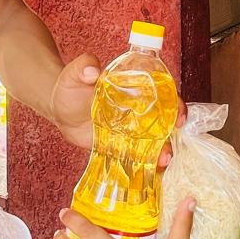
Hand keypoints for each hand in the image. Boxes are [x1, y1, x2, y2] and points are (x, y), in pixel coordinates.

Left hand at [49, 56, 187, 168]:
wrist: (60, 111)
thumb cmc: (72, 87)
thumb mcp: (75, 73)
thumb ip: (84, 66)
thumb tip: (92, 70)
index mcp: (136, 88)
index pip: (163, 93)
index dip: (175, 102)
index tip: (178, 113)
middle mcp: (139, 109)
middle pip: (165, 119)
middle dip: (173, 131)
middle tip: (172, 142)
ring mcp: (132, 130)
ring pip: (155, 140)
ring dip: (163, 150)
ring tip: (162, 160)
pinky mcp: (122, 146)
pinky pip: (139, 155)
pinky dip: (147, 164)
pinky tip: (152, 172)